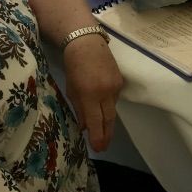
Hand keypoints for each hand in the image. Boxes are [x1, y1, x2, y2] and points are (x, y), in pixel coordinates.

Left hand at [63, 35, 123, 151]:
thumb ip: (79, 109)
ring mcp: (115, 86)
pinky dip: (108, 107)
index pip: (96, 121)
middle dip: (106, 135)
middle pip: (109, 119)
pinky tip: (103, 110)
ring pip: (112, 110)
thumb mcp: (71, 89)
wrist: (87, 43)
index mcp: (90, 94)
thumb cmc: (74, 66)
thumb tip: (84, 127)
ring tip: (103, 133)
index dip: (97, 137)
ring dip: (107, 122)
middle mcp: (105, 92)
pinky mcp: (120, 81)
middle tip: (103, 147)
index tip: (98, 148)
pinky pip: (114, 100)